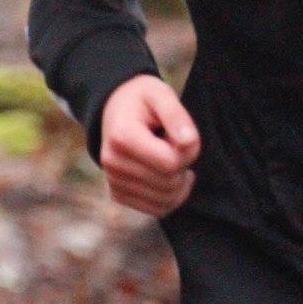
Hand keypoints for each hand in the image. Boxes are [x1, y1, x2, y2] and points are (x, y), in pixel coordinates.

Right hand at [99, 74, 200, 216]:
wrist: (115, 107)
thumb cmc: (143, 99)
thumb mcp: (161, 93)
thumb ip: (177, 115)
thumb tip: (189, 143)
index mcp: (122, 137)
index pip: (170, 163)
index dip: (188, 151)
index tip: (185, 134)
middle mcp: (113, 164)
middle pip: (168, 184)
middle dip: (183, 165)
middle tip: (177, 143)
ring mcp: (113, 182)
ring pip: (165, 202)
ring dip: (179, 182)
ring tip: (171, 156)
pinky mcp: (118, 194)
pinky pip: (156, 210)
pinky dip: (171, 196)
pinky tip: (169, 173)